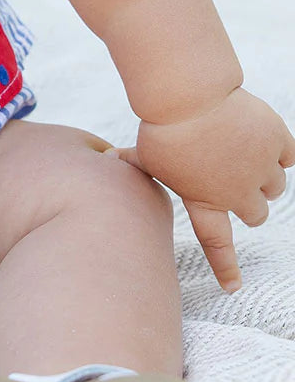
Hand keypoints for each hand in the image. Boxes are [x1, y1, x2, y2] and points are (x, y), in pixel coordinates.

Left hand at [115, 86, 294, 292]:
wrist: (189, 95)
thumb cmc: (161, 125)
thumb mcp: (145, 151)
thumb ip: (132, 162)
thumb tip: (105, 158)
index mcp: (205, 201)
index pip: (216, 243)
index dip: (225, 267)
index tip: (232, 286)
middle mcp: (238, 193)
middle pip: (257, 215)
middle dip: (249, 201)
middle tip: (234, 179)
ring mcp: (261, 168)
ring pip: (276, 186)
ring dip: (264, 176)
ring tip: (244, 155)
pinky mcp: (276, 141)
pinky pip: (289, 156)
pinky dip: (279, 150)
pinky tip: (262, 139)